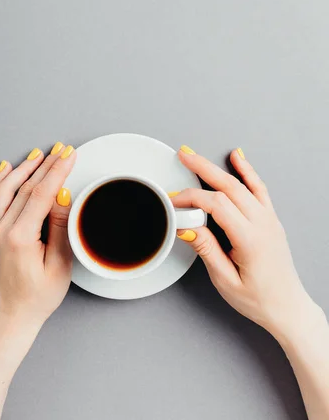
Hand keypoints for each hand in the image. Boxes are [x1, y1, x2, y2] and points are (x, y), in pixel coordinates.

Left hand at [0, 143, 75, 334]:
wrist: (10, 318)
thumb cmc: (37, 298)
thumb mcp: (59, 266)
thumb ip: (60, 228)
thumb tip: (62, 196)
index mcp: (20, 238)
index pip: (41, 193)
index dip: (57, 170)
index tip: (69, 155)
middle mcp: (0, 231)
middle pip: (24, 187)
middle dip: (45, 164)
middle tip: (60, 149)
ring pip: (4, 189)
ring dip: (22, 169)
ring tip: (37, 154)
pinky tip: (5, 170)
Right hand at [171, 146, 316, 337]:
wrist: (287, 307)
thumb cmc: (259, 300)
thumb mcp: (226, 281)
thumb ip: (206, 250)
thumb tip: (187, 227)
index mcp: (250, 240)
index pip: (217, 205)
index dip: (192, 198)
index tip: (175, 201)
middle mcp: (263, 224)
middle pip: (229, 186)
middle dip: (202, 168)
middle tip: (183, 156)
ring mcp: (269, 219)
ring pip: (242, 184)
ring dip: (219, 167)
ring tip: (199, 155)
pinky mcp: (271, 219)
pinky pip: (259, 188)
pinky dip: (248, 170)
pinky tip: (238, 158)